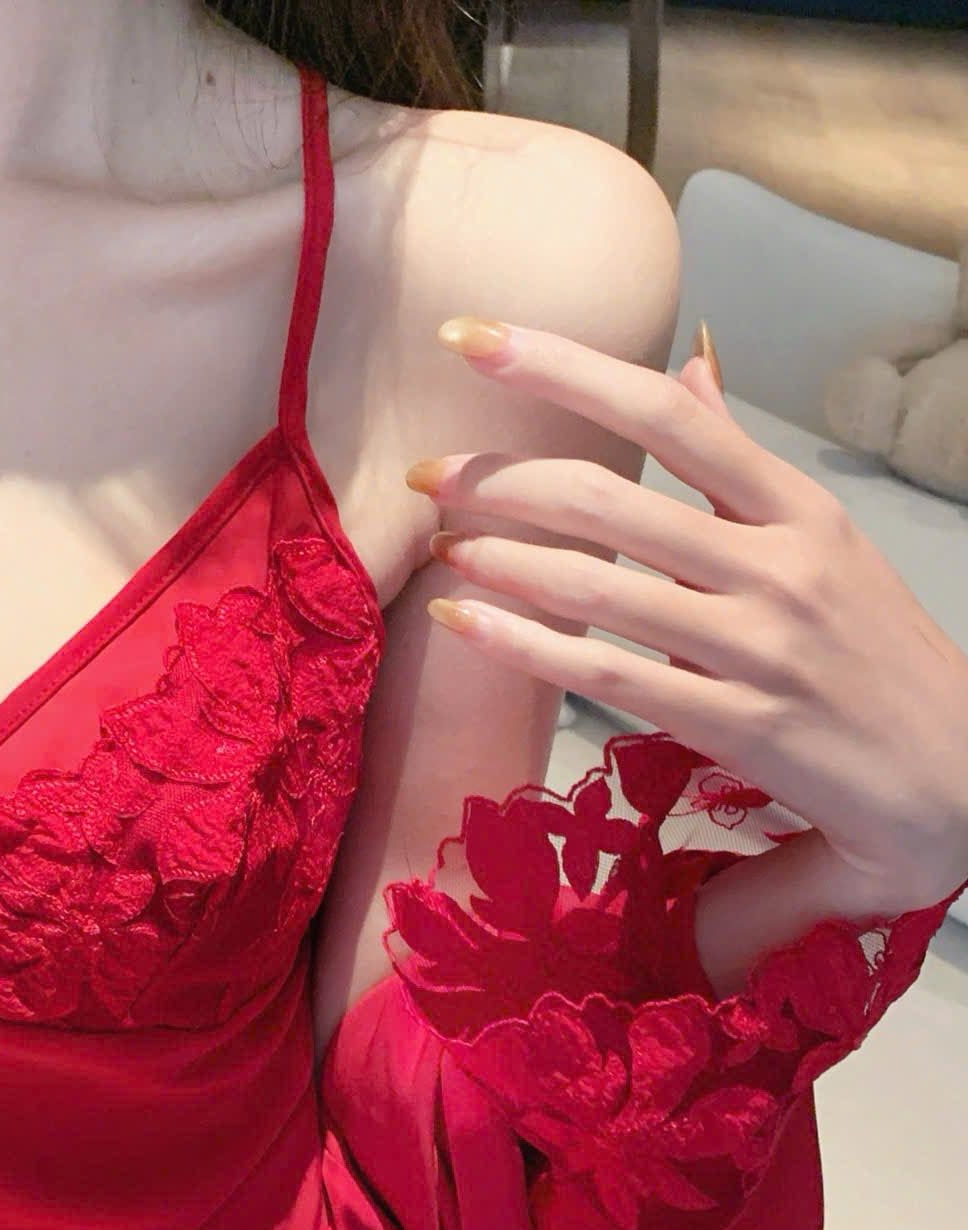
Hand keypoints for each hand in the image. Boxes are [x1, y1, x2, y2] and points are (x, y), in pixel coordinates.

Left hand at [409, 317, 967, 917]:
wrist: (958, 776)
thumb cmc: (875, 658)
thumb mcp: (825, 540)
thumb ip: (742, 463)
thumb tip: (689, 371)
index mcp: (799, 510)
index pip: (669, 415)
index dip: (564, 368)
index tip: (476, 339)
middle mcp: (777, 567)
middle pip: (611, 499)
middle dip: (502, 478)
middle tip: (428, 474)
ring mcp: (756, 647)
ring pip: (597, 586)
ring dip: (501, 559)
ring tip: (440, 545)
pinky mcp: (734, 723)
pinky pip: (605, 674)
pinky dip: (523, 646)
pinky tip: (464, 624)